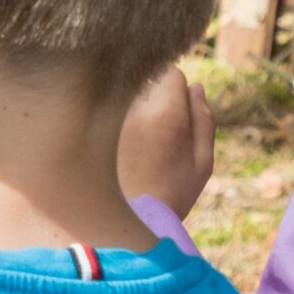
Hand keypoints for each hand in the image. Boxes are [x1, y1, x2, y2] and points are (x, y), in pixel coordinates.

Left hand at [117, 66, 213, 219]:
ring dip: (131, 104)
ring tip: (136, 139)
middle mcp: (133, 108)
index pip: (172, 73)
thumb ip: (203, 119)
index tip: (177, 113)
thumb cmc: (171, 194)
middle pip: (146, 78)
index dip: (178, 91)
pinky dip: (110, 117)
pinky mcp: (90, 125)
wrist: (126, 220)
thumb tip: (196, 87)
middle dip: (154, 95)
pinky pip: (104, 107)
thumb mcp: (202, 162)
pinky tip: (117, 145)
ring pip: (123, 91)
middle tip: (157, 130)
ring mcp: (108, 115)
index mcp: (165, 113)